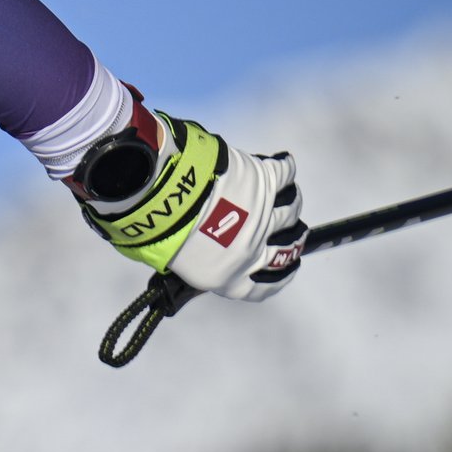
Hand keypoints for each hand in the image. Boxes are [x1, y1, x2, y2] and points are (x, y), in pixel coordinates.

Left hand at [70, 101, 306, 301]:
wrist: (165, 197)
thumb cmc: (159, 232)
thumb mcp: (176, 265)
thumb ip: (196, 264)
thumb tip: (193, 260)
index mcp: (232, 277)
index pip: (266, 286)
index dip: (280, 275)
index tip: (286, 266)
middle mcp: (254, 249)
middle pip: (290, 246)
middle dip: (292, 239)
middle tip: (290, 230)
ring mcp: (263, 213)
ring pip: (291, 209)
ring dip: (288, 202)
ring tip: (277, 195)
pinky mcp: (263, 180)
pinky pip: (286, 173)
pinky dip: (285, 167)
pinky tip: (280, 164)